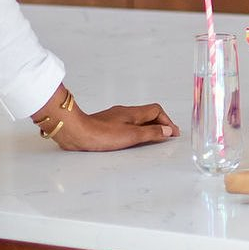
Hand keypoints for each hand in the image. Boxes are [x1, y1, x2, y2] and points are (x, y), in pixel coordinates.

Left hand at [32, 85, 180, 150]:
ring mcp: (114, 117)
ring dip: (148, 126)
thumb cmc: (100, 134)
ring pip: (137, 119)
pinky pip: (127, 124)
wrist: (75, 132)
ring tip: (153, 137)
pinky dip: (136, 129)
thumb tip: (168, 131)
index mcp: (133, 113)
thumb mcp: (131, 136)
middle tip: (167, 135)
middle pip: (148, 114)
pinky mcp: (106, 124)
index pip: (157, 111)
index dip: (167, 121)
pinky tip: (132, 138)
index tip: (173, 133)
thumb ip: (151, 133)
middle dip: (160, 123)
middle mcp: (125, 112)